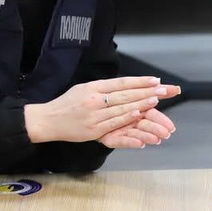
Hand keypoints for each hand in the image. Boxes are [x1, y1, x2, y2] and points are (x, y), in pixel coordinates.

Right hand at [24, 76, 180, 145]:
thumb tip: (123, 85)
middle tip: (164, 89)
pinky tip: (138, 113)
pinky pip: (113, 123)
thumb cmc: (67, 104)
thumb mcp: (83, 88)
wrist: (47, 120)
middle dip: (147, 91)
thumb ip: (103, 88)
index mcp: (94, 87)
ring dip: (141, 103)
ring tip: (156, 99)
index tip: (155, 80)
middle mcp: (95, 99)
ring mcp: (94, 115)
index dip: (140, 81)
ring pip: (122, 108)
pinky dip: (127, 117)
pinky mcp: (93, 130)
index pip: (122, 83)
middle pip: (125, 94)